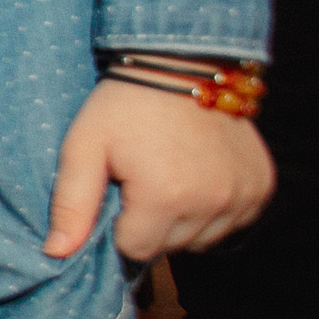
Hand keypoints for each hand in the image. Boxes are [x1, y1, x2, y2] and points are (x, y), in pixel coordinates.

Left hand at [44, 78, 274, 261]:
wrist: (182, 64)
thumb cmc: (123, 105)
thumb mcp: (84, 147)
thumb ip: (71, 204)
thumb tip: (56, 254)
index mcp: (165, 197)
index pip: (135, 249)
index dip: (119, 224)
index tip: (118, 190)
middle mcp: (212, 202)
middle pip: (170, 246)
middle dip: (150, 223)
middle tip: (142, 178)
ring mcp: (243, 195)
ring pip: (202, 239)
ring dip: (183, 220)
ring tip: (170, 176)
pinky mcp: (261, 185)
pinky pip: (233, 221)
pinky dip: (213, 208)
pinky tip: (198, 177)